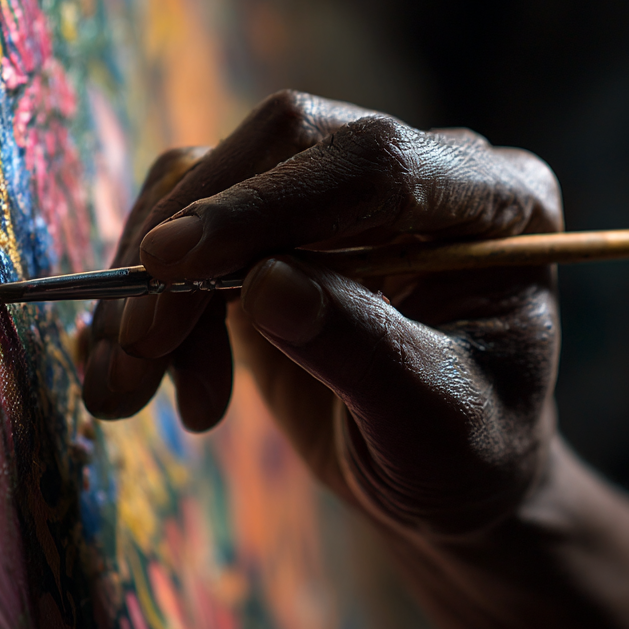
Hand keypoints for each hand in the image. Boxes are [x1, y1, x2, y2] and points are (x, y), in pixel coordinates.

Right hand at [81, 90, 562, 537]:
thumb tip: (264, 281)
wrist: (444, 480)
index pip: (375, 164)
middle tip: (136, 349)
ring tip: (127, 393)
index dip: (267, 205)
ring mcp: (346, 186)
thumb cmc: (466, 458)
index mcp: (501, 200)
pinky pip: (190, 224)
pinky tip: (151, 380)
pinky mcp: (280, 220)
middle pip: (282, 148)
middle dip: (190, 246)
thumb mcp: (435, 429)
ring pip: (215, 180)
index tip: (172, 264)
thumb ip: (364, 352)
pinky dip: (153, 300)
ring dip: (153, 284)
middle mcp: (426, 168)